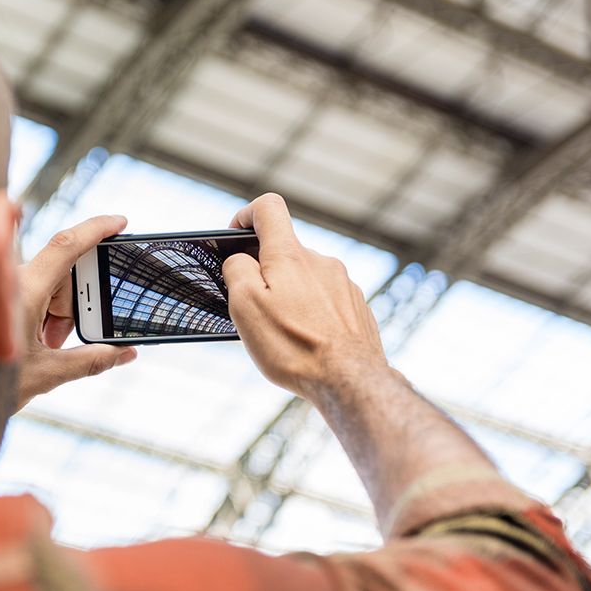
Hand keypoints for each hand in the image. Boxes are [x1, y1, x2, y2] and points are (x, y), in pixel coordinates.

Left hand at [16, 215, 137, 409]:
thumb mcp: (47, 374)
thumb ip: (91, 361)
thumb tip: (126, 352)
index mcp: (24, 291)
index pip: (66, 246)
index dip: (96, 229)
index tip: (119, 222)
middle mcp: (9, 281)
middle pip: (60, 274)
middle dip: (72, 303)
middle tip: (62, 338)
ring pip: (44, 284)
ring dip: (54, 312)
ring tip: (45, 346)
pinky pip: (27, 291)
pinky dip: (39, 312)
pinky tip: (34, 341)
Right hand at [222, 194, 386, 400]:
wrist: (350, 381)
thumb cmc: (293, 346)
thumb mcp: (245, 306)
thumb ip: (237, 271)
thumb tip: (239, 260)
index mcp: (290, 256)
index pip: (268, 208)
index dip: (246, 216)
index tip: (235, 237)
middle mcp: (321, 262)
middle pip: (284, 252)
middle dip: (265, 275)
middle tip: (255, 311)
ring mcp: (343, 284)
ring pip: (305, 279)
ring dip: (289, 298)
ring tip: (283, 334)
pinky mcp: (356, 307)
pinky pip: (325, 301)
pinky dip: (311, 314)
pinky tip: (307, 342)